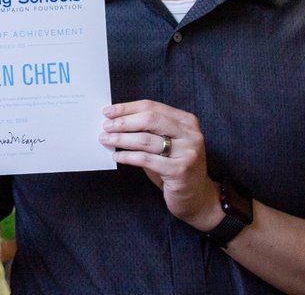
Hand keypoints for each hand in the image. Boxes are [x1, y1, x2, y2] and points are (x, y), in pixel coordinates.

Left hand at [99, 100, 220, 231]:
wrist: (198, 197)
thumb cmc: (175, 167)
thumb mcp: (166, 144)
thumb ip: (148, 131)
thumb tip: (115, 122)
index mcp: (186, 121)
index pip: (152, 107)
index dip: (128, 108)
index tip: (108, 111)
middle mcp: (190, 134)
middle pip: (150, 119)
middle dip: (124, 122)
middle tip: (106, 126)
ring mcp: (187, 152)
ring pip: (146, 139)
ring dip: (122, 139)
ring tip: (106, 140)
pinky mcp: (180, 170)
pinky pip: (147, 159)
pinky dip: (128, 156)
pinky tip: (117, 156)